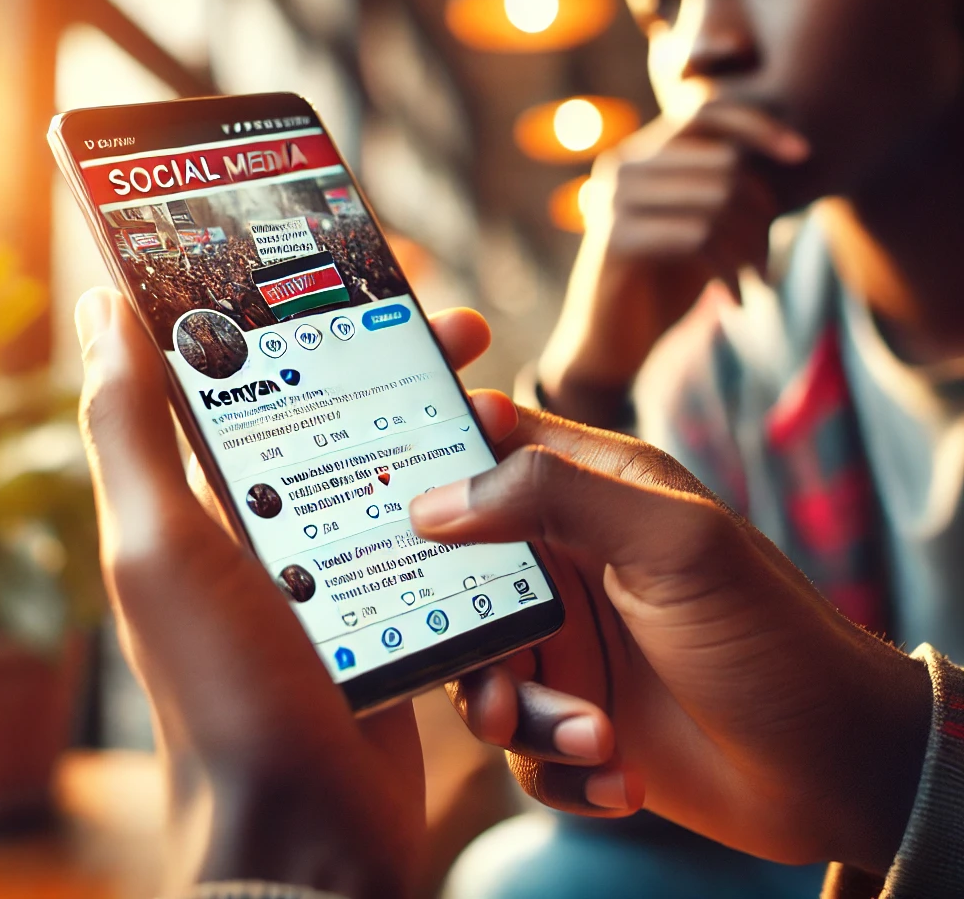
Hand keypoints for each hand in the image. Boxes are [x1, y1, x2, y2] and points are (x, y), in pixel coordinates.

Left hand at [75, 288, 515, 898]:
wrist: (306, 825)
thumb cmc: (226, 688)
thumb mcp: (162, 549)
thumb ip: (129, 430)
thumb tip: (100, 308)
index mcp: (211, 499)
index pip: (261, 382)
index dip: (312, 324)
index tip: (372, 285)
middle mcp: (272, 527)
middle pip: (344, 416)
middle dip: (403, 365)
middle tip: (467, 333)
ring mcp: (336, 569)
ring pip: (396, 470)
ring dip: (446, 428)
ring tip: (500, 400)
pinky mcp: (389, 609)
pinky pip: (431, 538)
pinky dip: (466, 503)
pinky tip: (509, 480)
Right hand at [410, 409, 929, 876]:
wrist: (833, 765)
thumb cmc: (766, 634)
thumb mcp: (671, 542)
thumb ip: (553, 496)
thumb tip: (436, 498)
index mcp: (591, 490)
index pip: (489, 445)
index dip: (431, 458)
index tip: (384, 493)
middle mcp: (567, 559)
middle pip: (459, 572)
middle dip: (465, 634)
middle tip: (491, 679)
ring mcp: (567, 637)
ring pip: (481, 668)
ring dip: (523, 715)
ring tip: (590, 737)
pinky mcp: (573, 710)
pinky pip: (519, 739)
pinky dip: (557, 764)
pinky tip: (619, 773)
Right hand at [537, 102, 808, 424]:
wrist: (611, 347)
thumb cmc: (663, 285)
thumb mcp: (702, 227)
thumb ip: (727, 187)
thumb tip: (795, 150)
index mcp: (641, 154)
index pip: (707, 110)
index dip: (760, 124)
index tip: (803, 156)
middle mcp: (622, 168)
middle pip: (725, 163)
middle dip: (763, 216)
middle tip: (766, 264)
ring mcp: (614, 201)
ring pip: (718, 201)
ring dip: (752, 249)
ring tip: (757, 284)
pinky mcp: (616, 240)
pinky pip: (700, 237)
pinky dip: (731, 272)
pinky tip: (734, 301)